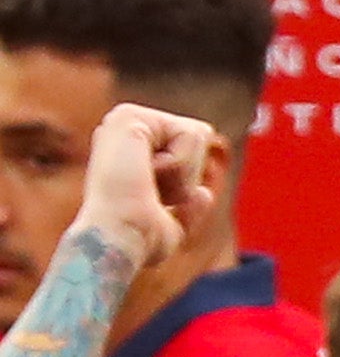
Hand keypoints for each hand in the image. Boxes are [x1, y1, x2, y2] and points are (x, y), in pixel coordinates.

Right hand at [74, 105, 214, 277]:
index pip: (194, 150)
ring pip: (199, 134)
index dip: (187, 185)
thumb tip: (203, 194)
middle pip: (201, 137)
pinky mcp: (128, 115)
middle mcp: (123, 129)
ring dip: (184, 173)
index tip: (153, 203)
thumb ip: (187, 211)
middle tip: (151, 194)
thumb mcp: (169, 227)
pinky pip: (192, 134)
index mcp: (128, 152)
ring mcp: (123, 119)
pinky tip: (146, 174)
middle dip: (189, 176)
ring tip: (146, 185)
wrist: (119, 239)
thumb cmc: (137, 241)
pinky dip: (180, 165)